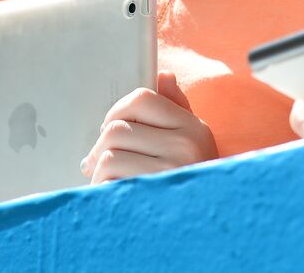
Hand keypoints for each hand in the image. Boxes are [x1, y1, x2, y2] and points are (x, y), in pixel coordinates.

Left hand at [80, 72, 217, 183]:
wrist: (205, 227)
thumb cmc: (190, 180)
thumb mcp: (194, 141)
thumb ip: (177, 109)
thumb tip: (163, 76)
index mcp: (193, 127)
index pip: (142, 98)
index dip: (118, 110)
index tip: (112, 127)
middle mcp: (185, 146)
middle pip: (117, 127)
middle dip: (101, 146)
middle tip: (98, 160)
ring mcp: (168, 172)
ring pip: (109, 154)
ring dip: (98, 170)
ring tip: (107, 179)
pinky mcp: (149, 195)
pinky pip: (108, 180)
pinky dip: (101, 187)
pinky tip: (112, 194)